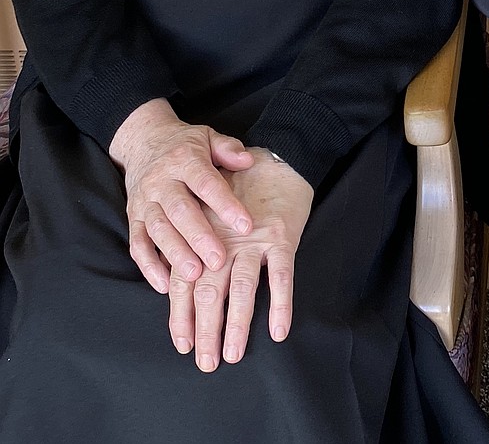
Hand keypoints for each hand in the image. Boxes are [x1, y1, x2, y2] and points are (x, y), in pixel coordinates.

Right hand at [109, 98, 254, 292]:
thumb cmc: (185, 144)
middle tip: (219, 260)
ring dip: (175, 254)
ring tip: (194, 275)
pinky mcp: (132, 217)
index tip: (246, 226)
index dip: (226, 205)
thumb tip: (248, 160)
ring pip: (158, 230)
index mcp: (185, 160)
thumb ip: (228, 149)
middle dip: (199, 237)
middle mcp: (161, 182)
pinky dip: (148, 266)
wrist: (143, 140)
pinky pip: (137, 244)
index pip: (207, 184)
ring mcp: (144, 201)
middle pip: (180, 211)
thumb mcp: (208, 137)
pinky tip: (165, 285)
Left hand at [167, 151, 313, 370]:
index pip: (185, 283)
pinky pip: (282, 277)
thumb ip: (195, 242)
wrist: (279, 157)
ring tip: (233, 354)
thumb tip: (177, 284)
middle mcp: (224, 241)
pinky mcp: (282, 237)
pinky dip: (281, 305)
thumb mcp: (210, 209)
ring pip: (243, 290)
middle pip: (209, 293)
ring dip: (237, 325)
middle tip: (205, 362)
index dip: (181, 317)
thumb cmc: (241, 186)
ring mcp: (254, 240)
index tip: (182, 345)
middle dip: (206, 330)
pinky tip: (279, 330)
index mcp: (203, 237)